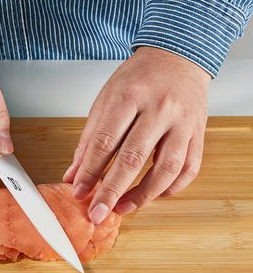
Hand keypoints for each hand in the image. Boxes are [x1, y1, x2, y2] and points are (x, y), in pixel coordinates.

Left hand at [63, 46, 209, 222]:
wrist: (176, 59)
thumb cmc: (137, 80)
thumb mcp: (106, 101)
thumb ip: (89, 140)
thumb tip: (73, 175)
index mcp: (129, 96)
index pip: (105, 141)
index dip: (90, 171)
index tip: (79, 192)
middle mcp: (159, 109)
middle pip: (133, 158)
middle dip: (112, 191)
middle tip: (97, 213)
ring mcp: (183, 122)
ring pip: (166, 168)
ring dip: (143, 195)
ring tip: (122, 208)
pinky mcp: (199, 133)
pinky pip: (188, 169)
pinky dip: (170, 188)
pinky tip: (152, 195)